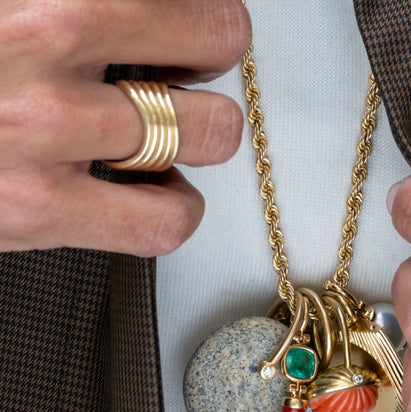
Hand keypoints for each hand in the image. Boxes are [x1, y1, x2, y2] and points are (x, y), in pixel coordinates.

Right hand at [0, 0, 250, 254]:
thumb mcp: (8, 9)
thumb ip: (74, 6)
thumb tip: (144, 19)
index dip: (201, 7)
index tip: (190, 22)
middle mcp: (45, 40)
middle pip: (218, 38)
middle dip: (213, 59)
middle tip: (188, 72)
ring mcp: (47, 128)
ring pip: (211, 132)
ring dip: (206, 137)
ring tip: (176, 140)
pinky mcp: (41, 208)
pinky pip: (163, 220)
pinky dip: (177, 211)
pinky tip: (154, 193)